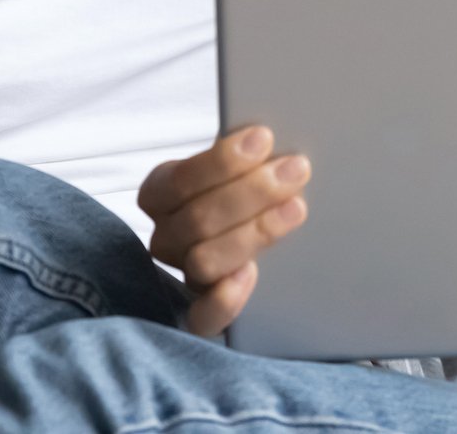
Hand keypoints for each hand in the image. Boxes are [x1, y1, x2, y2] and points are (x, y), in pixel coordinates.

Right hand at [140, 126, 311, 336]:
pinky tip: (251, 274)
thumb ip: (247, 153)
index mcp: (161, 192)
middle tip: (296, 169)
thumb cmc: (245, 185)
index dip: (221, 161)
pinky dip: (224, 300)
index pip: (180, 180)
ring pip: (204, 261)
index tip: (264, 138)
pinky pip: (202, 318)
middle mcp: (166, 236)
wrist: (256, 223)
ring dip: (253, 232)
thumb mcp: (239, 162)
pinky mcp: (201, 312)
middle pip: (198, 219)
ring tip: (296, 208)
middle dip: (251, 192)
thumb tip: (272, 138)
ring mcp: (183, 274)